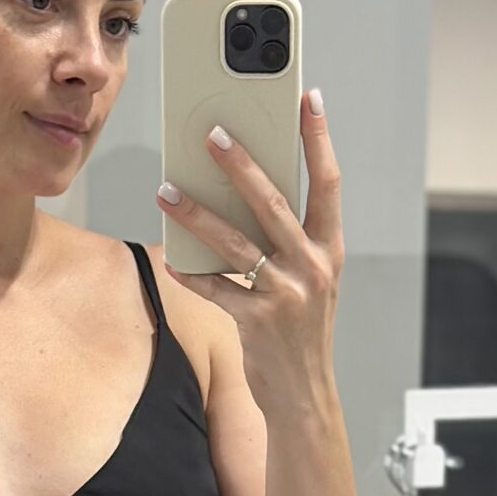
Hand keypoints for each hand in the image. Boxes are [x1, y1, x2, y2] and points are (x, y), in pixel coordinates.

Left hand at [155, 86, 341, 417]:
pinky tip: (168, 256)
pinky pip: (214, 288)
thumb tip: (243, 195)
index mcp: (329, 249)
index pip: (328, 183)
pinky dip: (189, 272)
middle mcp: (311, 267)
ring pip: (234, 243)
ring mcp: (284, 295)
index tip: (307, 99)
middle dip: (241, 164)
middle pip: (273, 203)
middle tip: (212, 133)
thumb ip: (287, 240)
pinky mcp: (255, 322)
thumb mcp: (309, 281)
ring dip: (197, 214)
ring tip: (167, 191)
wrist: (304, 396)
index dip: (318, 139)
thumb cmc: (300, 331)